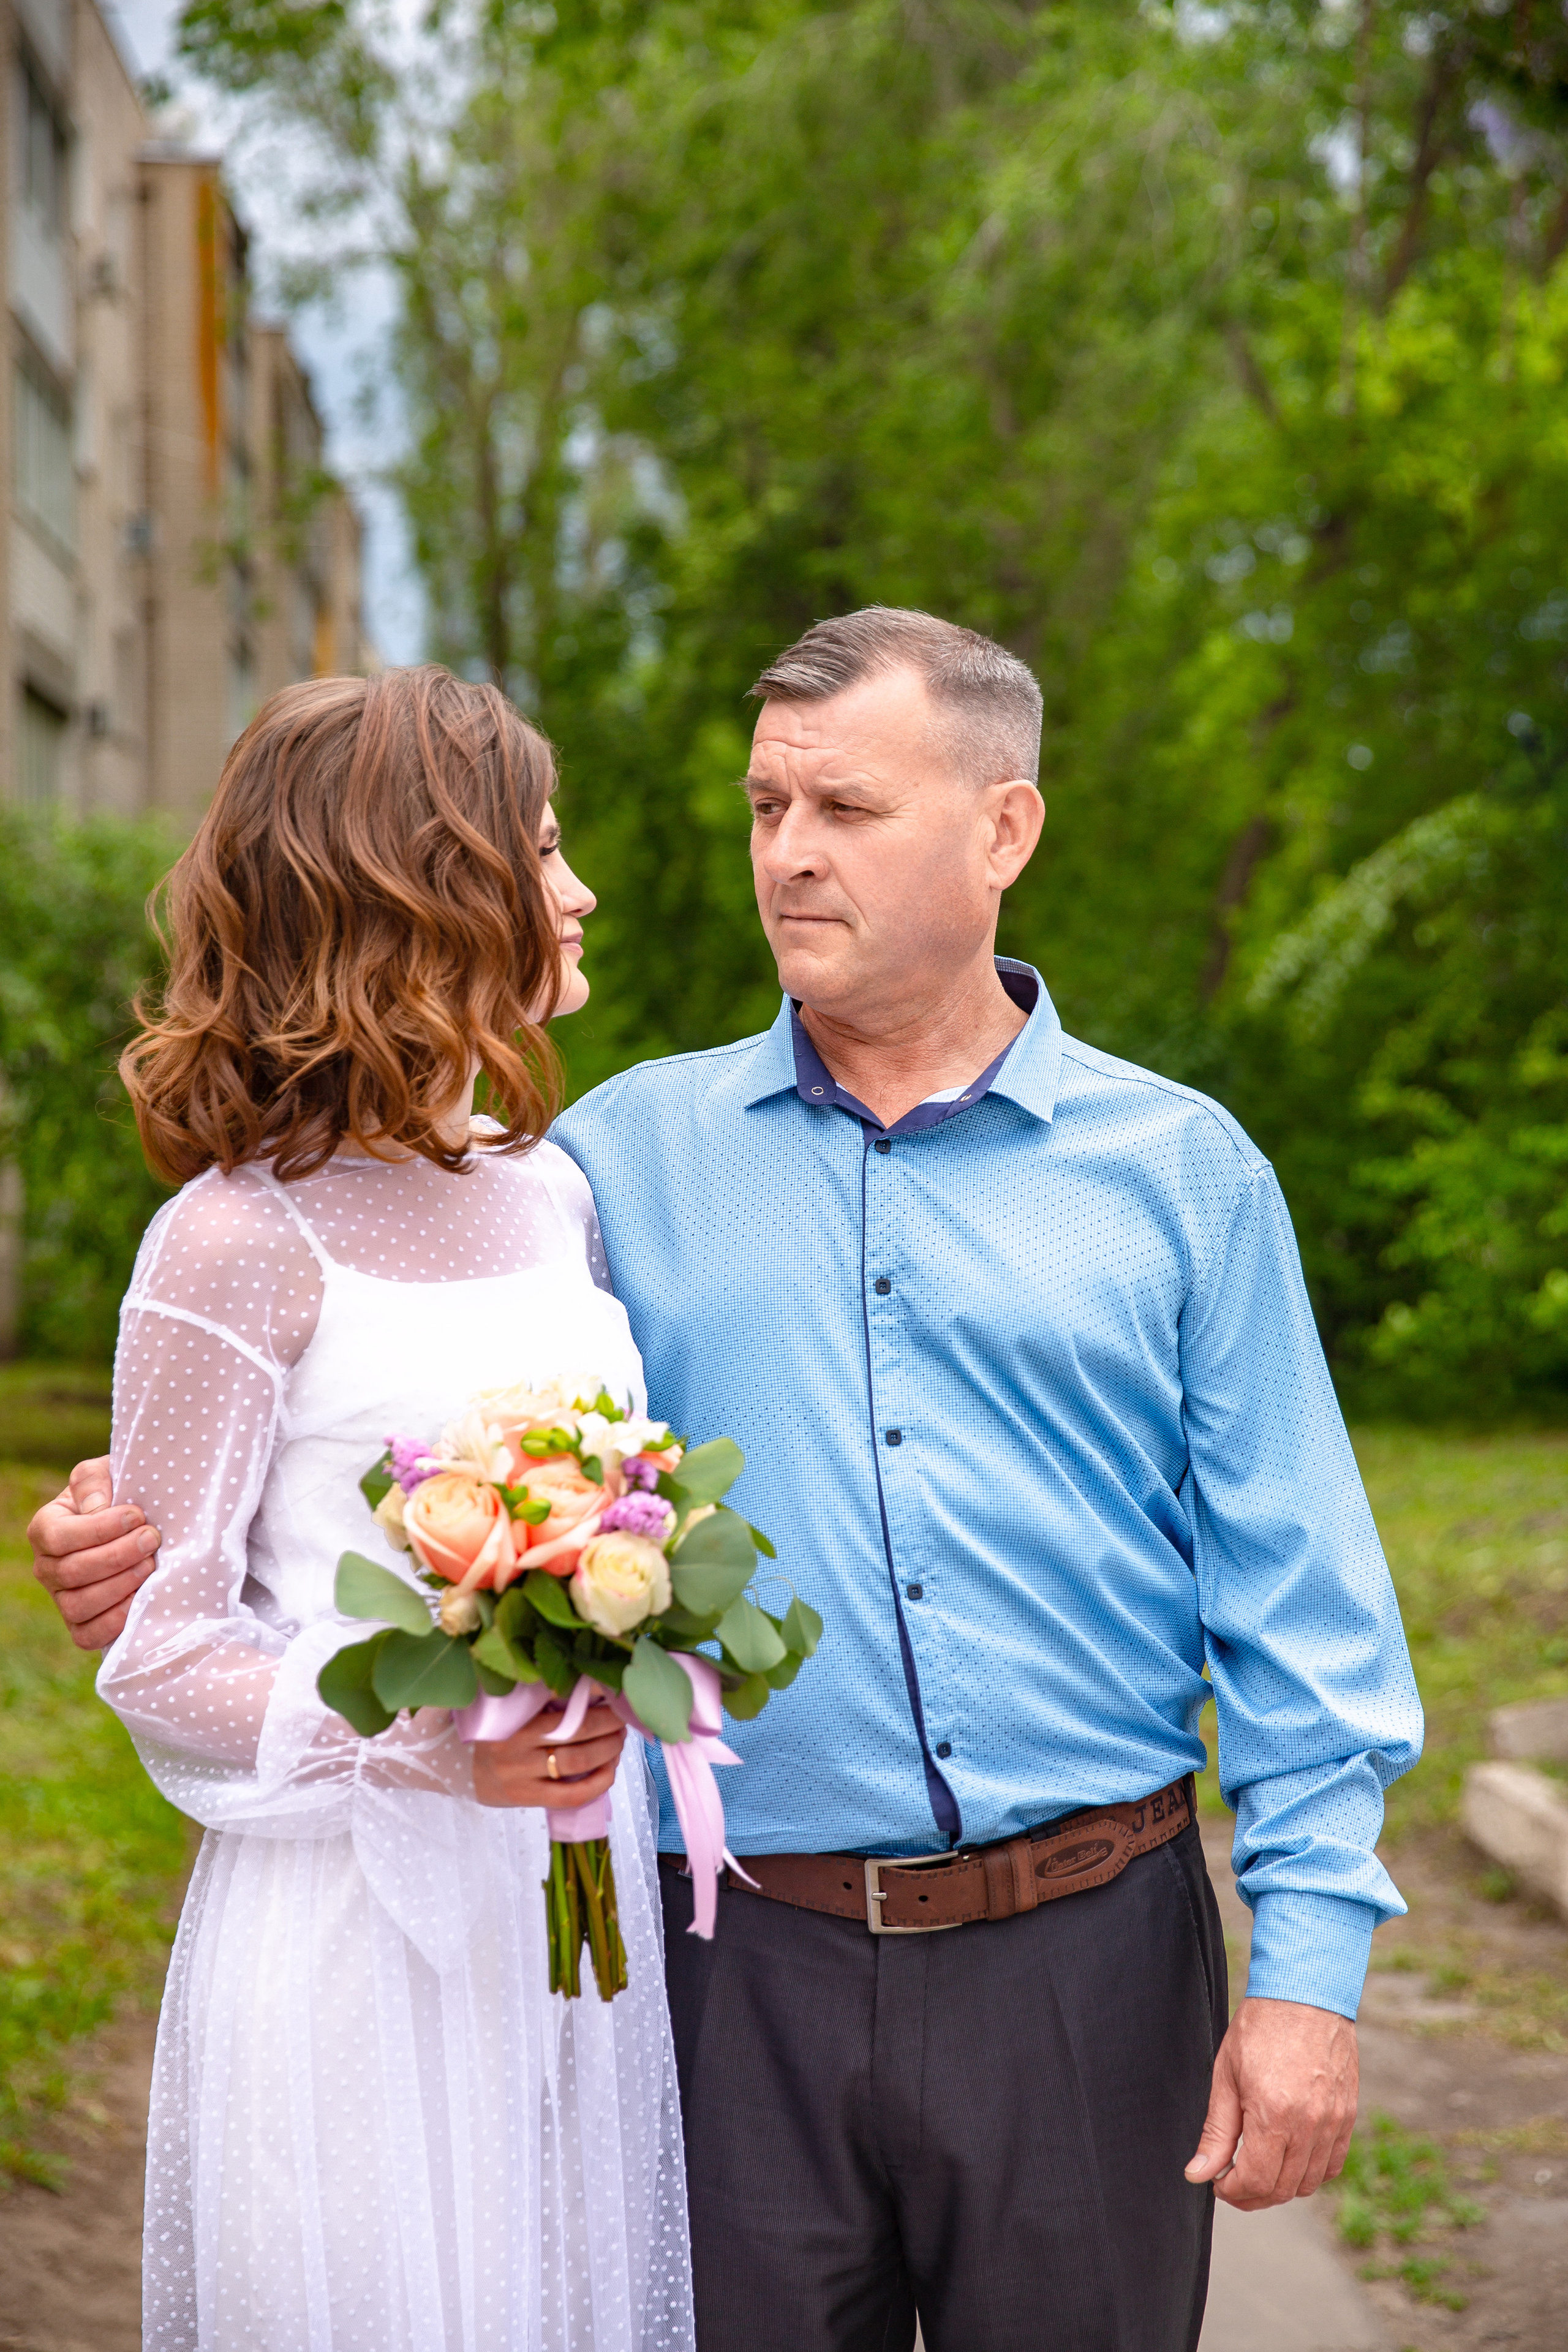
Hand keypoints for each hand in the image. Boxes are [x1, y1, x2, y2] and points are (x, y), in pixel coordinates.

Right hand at [28, 1457, 161, 1650]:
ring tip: (151, 1565)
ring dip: (120, 1586)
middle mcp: (47, 1567)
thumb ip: (93, 1481)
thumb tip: (96, 1509)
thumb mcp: (105, 1473)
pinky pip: (87, 1635)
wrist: (140, 1524)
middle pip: (72, 1572)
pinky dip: (115, 1621)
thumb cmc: (120, 1494)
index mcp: (46, 1528)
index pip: (60, 1537)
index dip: (99, 1529)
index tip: (137, 1515)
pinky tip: (141, 1598)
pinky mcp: (82, 1624)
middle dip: (118, 1556)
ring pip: (79, 1605)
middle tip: (151, 1539)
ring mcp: (62, 1598)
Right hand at [471, 1697, 627, 1811]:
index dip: (590, 1696)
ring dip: (607, 1750)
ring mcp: (522, 1774)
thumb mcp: (508, 1710)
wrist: (463, 1771)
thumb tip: (584, 1684)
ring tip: (619, 1741)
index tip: (611, 1689)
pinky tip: (610, 1772)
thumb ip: (538, 1699)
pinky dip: (597, 1784)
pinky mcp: (529, 1798)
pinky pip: (571, 1795)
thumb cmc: (496, 1735)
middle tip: (623, 1718)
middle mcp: (517, 1745)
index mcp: (513, 1718)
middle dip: (608, 1723)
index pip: (559, 1703)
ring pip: (577, 1762)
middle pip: (575, 1732)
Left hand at [1184, 1996, 1357, 2209]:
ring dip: (1281, 2187)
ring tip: (1258, 2171)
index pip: (1256, 2181)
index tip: (1218, 2183)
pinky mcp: (1348, 2116)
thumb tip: (1199, 2173)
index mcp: (1273, 2115)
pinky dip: (1310, 2173)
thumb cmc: (1259, 2028)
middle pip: (1282, 2189)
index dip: (1233, 2191)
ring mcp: (1333, 2122)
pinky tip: (1290, 2160)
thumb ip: (1216, 2132)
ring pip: (1308, 2183)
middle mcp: (1309, 2125)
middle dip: (1252, 2195)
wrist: (1304, 1993)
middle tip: (1233, 2182)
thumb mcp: (1226, 2076)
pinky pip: (1332, 2165)